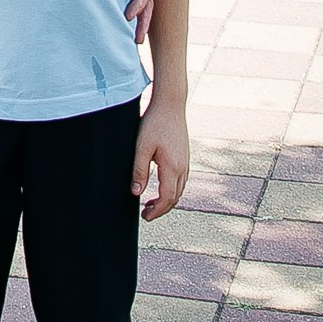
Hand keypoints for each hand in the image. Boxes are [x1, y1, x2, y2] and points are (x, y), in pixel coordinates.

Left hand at [131, 101, 187, 220]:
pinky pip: (181, 181)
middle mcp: (182, 168)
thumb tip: (136, 193)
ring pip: (179, 190)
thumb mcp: (141, 147)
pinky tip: (161, 186)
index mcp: (172, 167)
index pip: (167, 199)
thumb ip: (139, 171)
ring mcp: (186, 162)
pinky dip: (171, 190)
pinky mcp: (185, 157)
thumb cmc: (154, 123)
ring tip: (150, 203)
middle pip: (174, 198)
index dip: (156, 211)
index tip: (145, 217)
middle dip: (161, 209)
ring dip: (166, 200)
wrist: (171, 104)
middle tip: (145, 214)